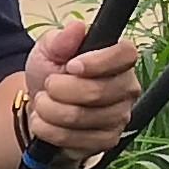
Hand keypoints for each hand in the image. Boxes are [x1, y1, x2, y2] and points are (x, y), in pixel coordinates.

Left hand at [16, 22, 143, 165]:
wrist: (42, 108)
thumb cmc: (51, 73)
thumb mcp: (48, 50)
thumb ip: (61, 39)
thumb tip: (77, 28)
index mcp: (120, 60)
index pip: (126, 55)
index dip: (97, 62)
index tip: (70, 66)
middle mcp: (127, 88)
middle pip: (98, 91)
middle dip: (60, 89)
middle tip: (48, 85)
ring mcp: (120, 117)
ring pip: (82, 117)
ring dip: (50, 110)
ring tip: (42, 103)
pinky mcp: (107, 140)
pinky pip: (77, 139)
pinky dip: (50, 131)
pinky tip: (44, 123)